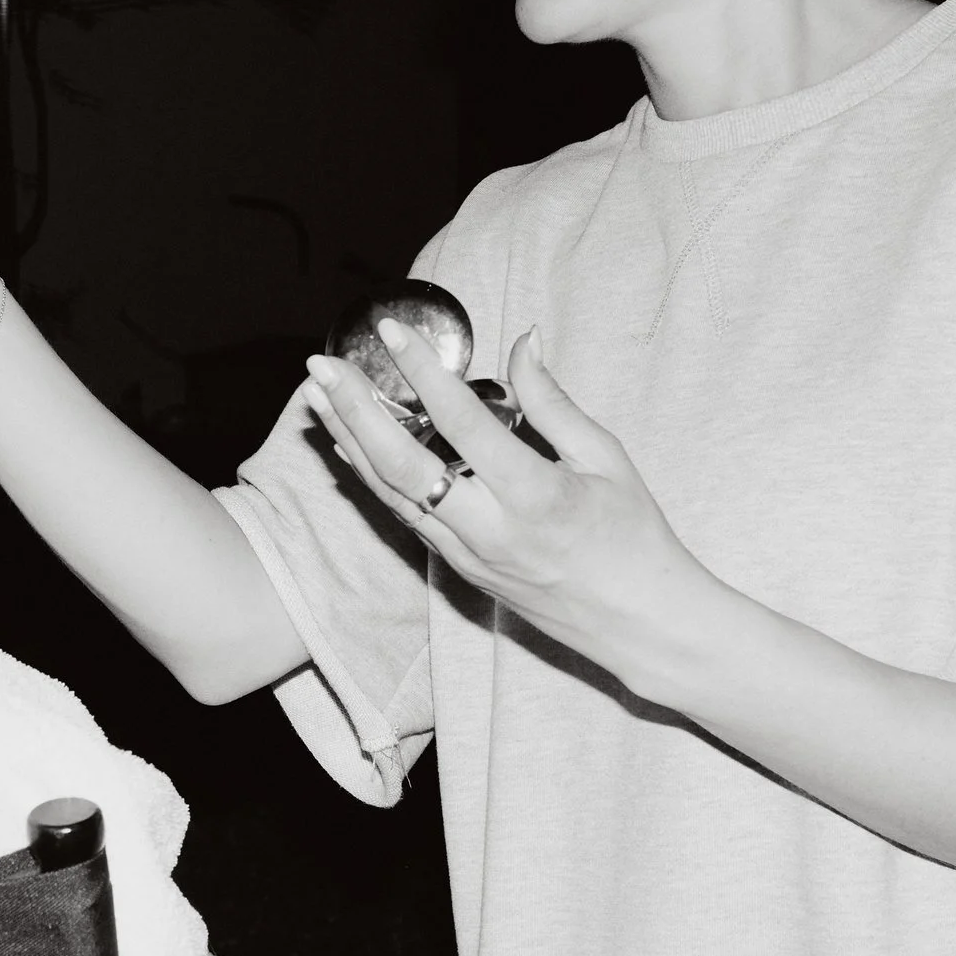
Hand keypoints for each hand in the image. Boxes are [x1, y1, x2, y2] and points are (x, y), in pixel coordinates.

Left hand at [301, 321, 726, 709]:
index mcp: (536, 495)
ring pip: (392, 494)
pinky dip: (372, 477)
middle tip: (323, 366)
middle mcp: (490, 530)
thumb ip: (554, 402)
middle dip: (356, 410)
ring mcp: (469, 555)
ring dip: (350, 441)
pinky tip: (348, 445)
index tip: (393, 332)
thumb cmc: (632, 536)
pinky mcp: (460, 569)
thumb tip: (522, 341)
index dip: (423, 373)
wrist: (636, 624)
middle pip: (403, 465)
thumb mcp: (606, 458)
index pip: (463, 423)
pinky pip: (405, 517)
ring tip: (319, 397)